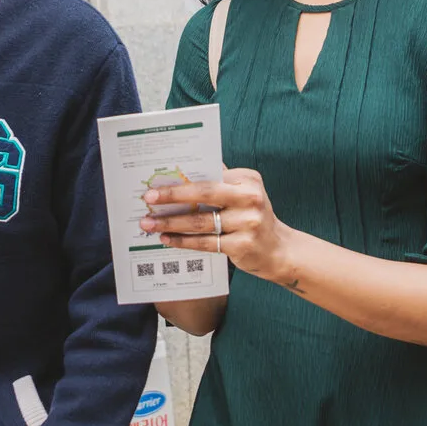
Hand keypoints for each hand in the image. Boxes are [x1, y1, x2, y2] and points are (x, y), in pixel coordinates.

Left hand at [141, 168, 293, 283]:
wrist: (278, 250)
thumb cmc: (251, 218)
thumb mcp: (242, 195)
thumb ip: (218, 184)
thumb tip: (177, 176)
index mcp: (247, 179)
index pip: (209, 175)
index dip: (181, 179)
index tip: (156, 181)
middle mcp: (250, 198)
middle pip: (204, 193)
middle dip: (172, 195)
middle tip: (148, 197)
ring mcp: (248, 222)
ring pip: (200, 221)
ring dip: (171, 223)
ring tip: (149, 223)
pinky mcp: (242, 245)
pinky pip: (205, 242)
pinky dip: (183, 241)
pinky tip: (167, 239)